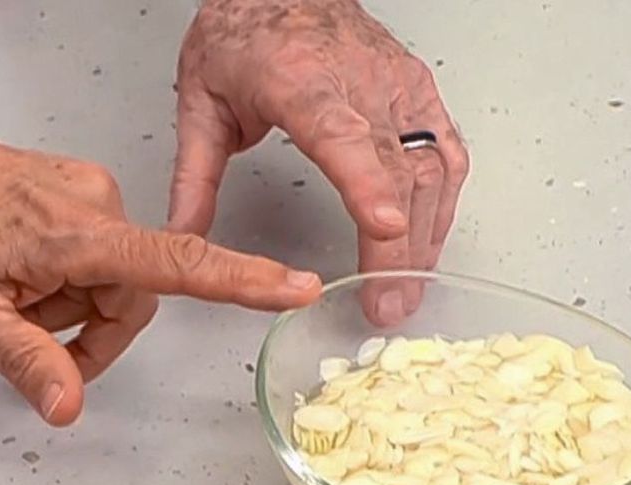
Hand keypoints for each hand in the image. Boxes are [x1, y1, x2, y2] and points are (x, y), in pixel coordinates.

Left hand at [0, 109, 320, 425]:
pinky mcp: (76, 194)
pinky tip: (18, 274)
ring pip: (115, 280)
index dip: (243, 281)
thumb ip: (26, 361)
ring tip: (11, 297)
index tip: (295, 288)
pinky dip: (67, 280)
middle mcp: (95, 205)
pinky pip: (98, 255)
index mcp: (76, 233)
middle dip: (92, 331)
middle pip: (137, 295)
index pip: (179, 264)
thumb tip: (70, 408)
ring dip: (74, 306)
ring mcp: (87, 195)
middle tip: (30, 340)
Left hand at [168, 0, 468, 326]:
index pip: (342, 135)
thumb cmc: (245, 33)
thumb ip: (193, 177)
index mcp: (298, 80)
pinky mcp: (419, 91)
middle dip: (397, 246)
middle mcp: (359, 80)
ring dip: (425, 236)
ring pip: (429, 166)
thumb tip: (184, 240)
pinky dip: (443, 204)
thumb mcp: (199, 102)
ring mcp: (397, 85)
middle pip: (395, 167)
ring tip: (406, 291)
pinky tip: (428, 242)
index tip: (385, 225)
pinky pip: (445, 153)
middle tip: (386, 304)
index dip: (366, 183)